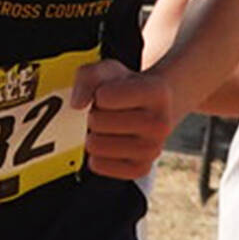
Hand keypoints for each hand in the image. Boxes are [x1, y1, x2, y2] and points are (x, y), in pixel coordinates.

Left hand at [74, 57, 176, 179]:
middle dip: (94, 115)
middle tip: (107, 113)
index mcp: (157, 92)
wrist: (150, 109)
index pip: (104, 97)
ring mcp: (153, 150)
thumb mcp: (106, 70)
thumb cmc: (124, 87)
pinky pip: (97, 165)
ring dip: (93, 135)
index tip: (108, 94)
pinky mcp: (141, 169)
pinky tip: (109, 143)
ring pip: (95, 145)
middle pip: (97, 122)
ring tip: (107, 128)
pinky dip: (95, 155)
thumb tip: (77, 105)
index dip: (98, 94)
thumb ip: (87, 78)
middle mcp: (161, 123)